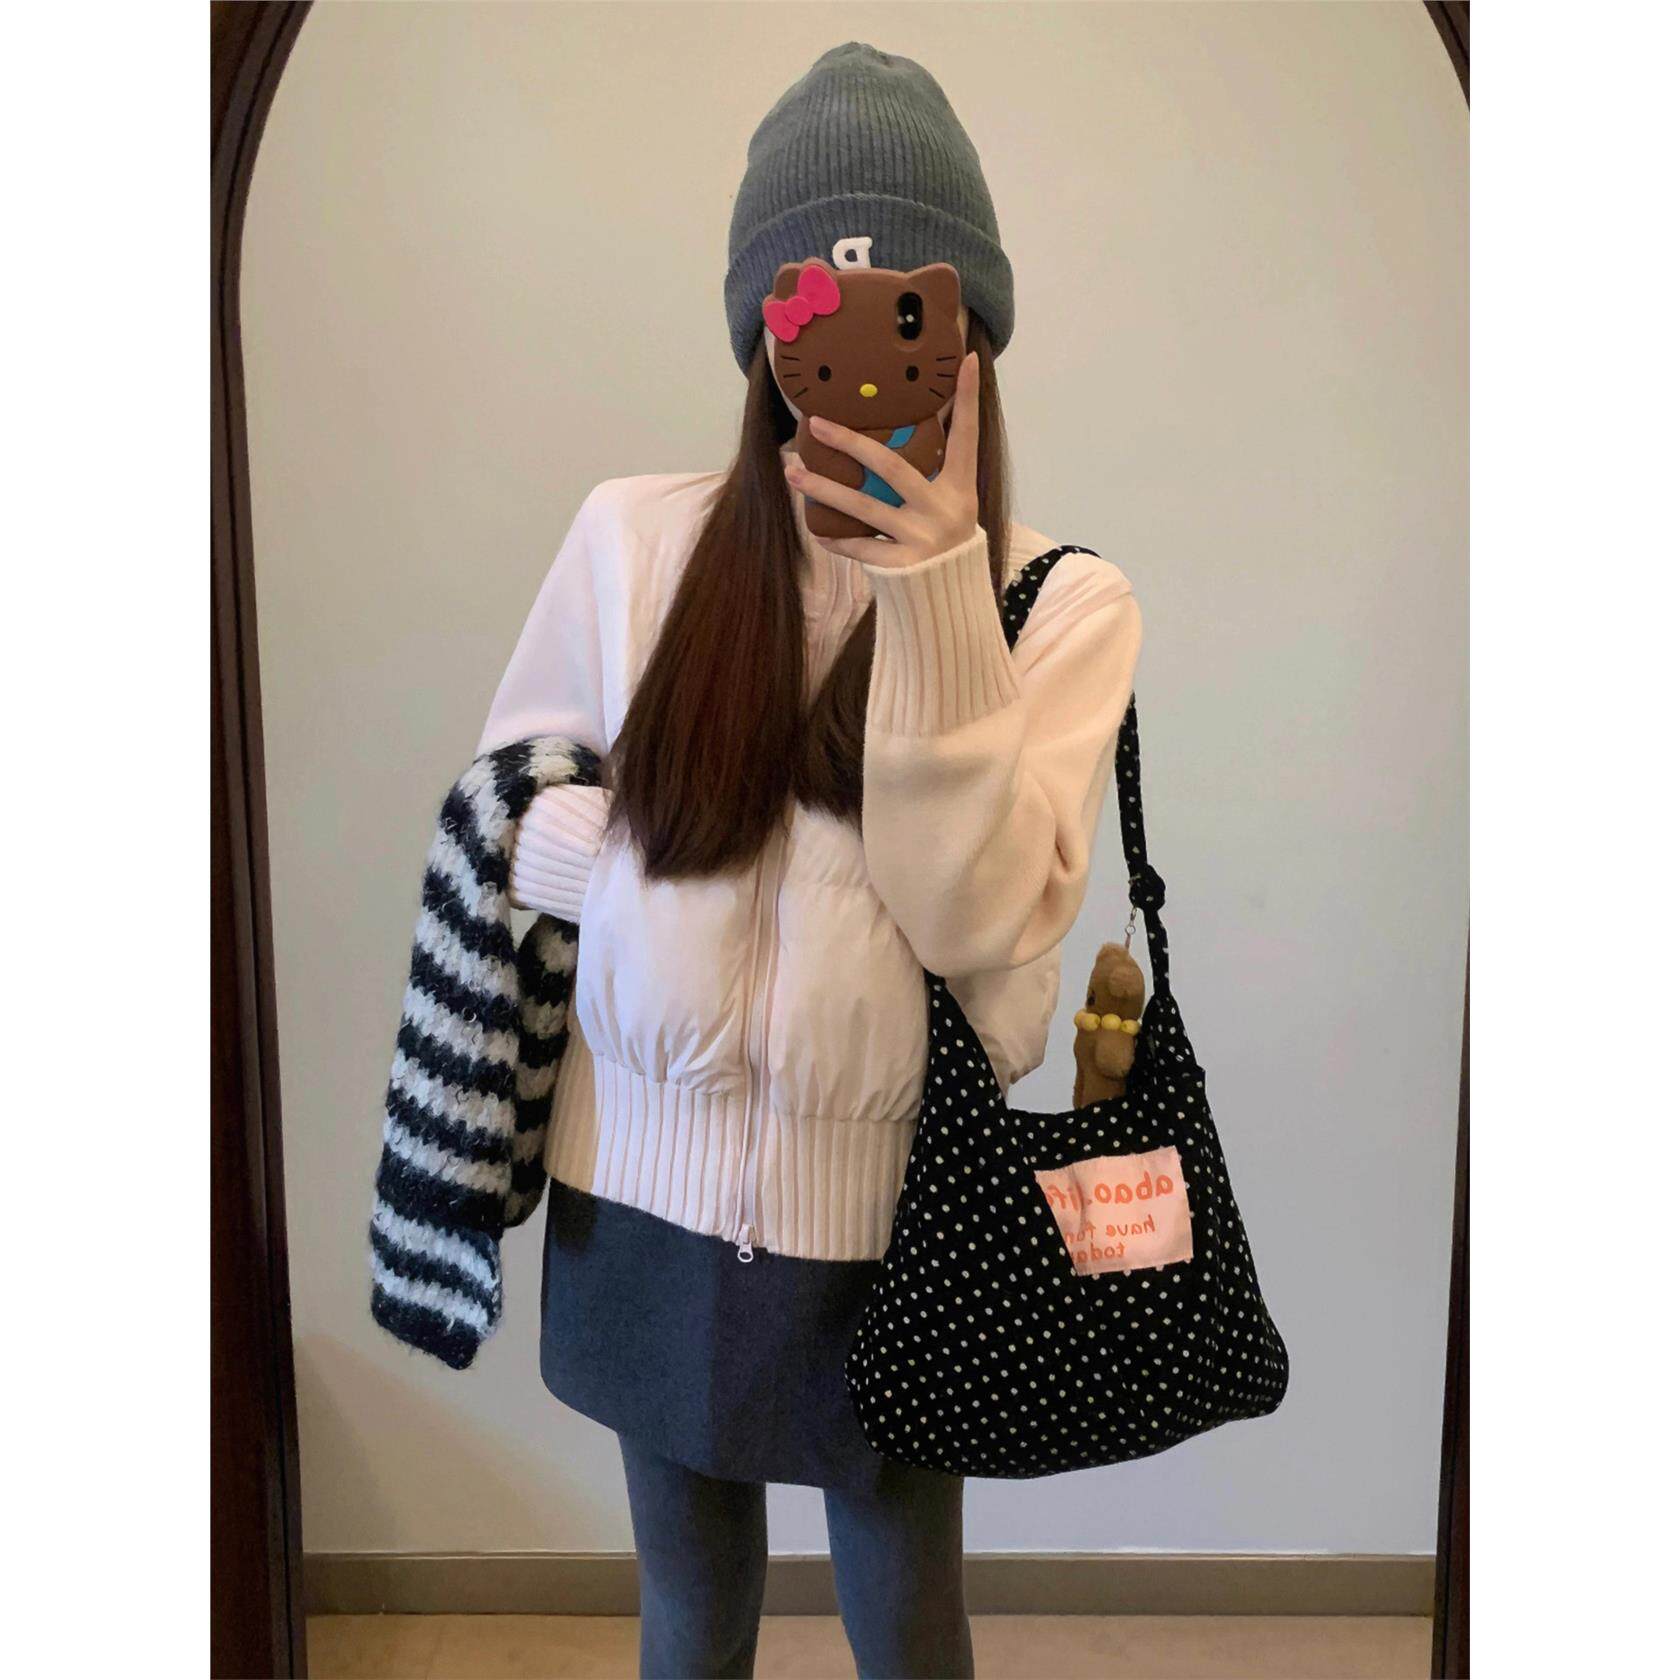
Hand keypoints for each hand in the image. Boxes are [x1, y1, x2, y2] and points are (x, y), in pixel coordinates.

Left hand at [784, 351, 981, 568]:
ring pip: (863, 507)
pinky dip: (837, 537)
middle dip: (850, 443)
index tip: (968, 360)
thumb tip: (927, 419)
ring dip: (823, 489)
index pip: (966, 435)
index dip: (969, 399)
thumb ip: (935, 469)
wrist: (950, 596)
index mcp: (960, 487)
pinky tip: (817, 529)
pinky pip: (859, 545)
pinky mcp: (902, 565)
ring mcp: (921, 538)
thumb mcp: (952, 501)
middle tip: (816, 424)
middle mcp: (943, 509)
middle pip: (892, 466)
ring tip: (793, 473)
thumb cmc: (944, 538)